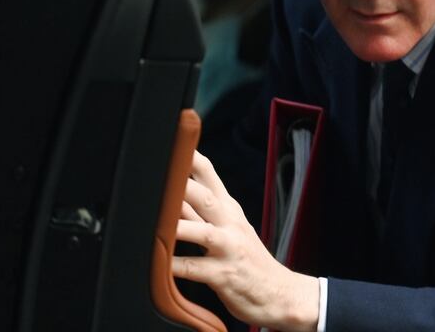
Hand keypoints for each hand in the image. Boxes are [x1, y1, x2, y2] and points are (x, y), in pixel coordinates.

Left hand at [173, 151, 319, 331]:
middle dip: (181, 185)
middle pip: (205, 197)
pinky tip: (160, 264)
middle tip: (157, 175)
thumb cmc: (245, 258)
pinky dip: (176, 266)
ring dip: (179, 228)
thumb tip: (170, 189)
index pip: (208, 174)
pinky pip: (196, 269)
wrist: (279, 293)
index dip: (189, 156)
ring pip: (202, 233)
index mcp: (228, 208)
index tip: (170, 142)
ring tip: (155, 224)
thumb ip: (198, 209)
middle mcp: (230, 223)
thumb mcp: (227, 227)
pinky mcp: (225, 275)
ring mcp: (229, 249)